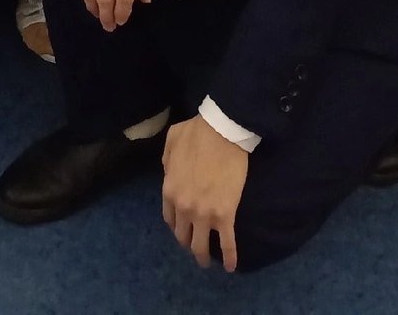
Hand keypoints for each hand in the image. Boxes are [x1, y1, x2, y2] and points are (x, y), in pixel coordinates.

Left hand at [161, 116, 249, 272]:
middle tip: (196, 244)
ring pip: (200, 246)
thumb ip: (167, 160)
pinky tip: (230, 266)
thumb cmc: (198, 132)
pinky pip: (227, 244)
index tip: (183, 227)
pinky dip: (229, 258)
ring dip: (202, 256)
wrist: (222, 131)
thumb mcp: (172, 140)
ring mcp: (204, 215)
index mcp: (170, 190)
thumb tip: (170, 173)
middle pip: (183, 236)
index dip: (176, 225)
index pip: (169, 218)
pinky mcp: (225, 216)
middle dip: (188, 242)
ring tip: (206, 261)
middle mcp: (184, 208)